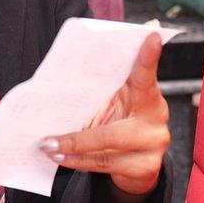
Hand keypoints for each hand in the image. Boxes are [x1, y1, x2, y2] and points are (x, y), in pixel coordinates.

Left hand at [40, 33, 169, 195]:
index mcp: (147, 94)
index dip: (148, 57)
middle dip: (78, 139)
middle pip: (114, 132)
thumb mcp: (115, 100)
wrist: (138, 159)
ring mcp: (154, 145)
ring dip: (72, 151)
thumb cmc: (120, 119)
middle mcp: (155, 118)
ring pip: (106, 152)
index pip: (146, 74)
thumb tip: (62, 77)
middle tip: (48, 140)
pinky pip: (106, 166)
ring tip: (47, 148)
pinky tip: (61, 158)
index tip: (151, 35)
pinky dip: (80, 162)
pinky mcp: (146, 168)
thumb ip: (101, 89)